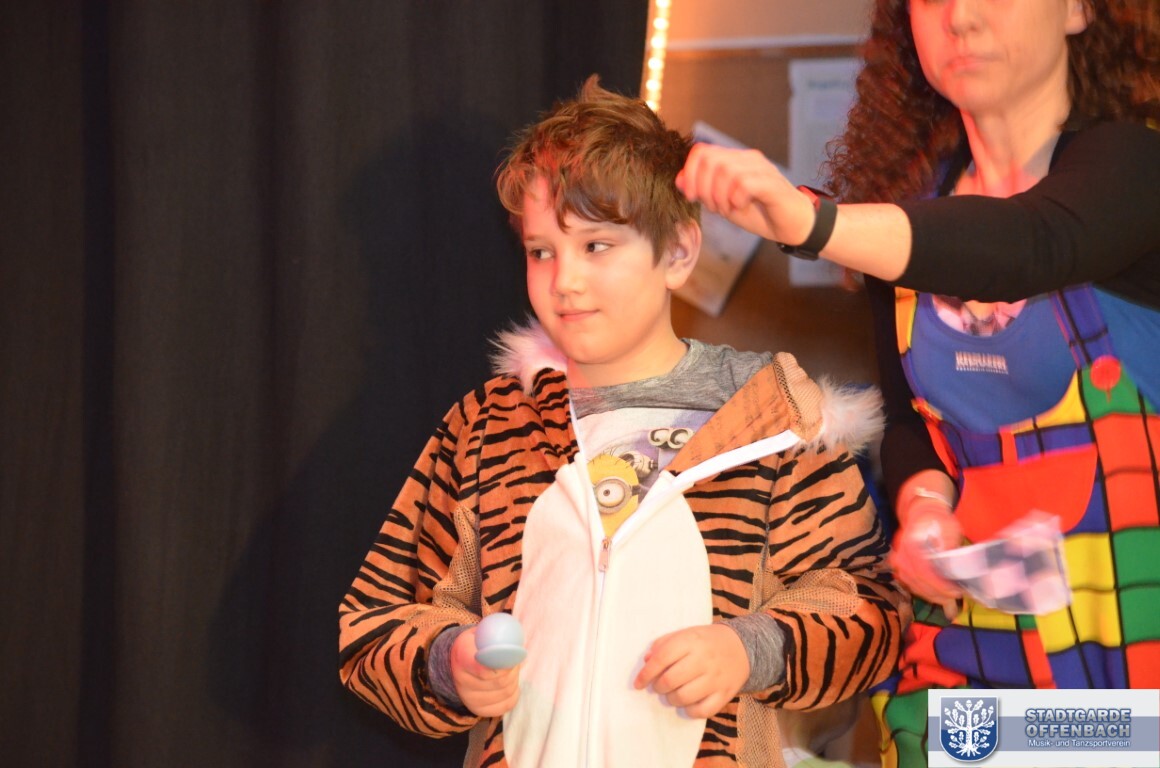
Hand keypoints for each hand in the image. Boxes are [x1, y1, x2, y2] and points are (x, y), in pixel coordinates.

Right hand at [450, 625, 520, 716]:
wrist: (460, 663)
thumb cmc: (477, 644)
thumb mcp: (482, 631)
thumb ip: (496, 633)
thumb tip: (515, 638)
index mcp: (461, 657)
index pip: (484, 669)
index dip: (502, 665)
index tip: (513, 658)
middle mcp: (462, 682)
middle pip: (499, 682)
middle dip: (513, 670)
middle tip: (516, 660)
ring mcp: (470, 699)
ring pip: (505, 692)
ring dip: (515, 680)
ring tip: (511, 670)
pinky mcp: (479, 710)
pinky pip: (506, 704)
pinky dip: (514, 693)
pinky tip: (510, 683)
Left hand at [633, 623, 749, 718]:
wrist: (741, 647)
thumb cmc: (706, 641)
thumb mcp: (685, 634)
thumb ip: (663, 644)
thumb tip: (646, 661)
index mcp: (691, 641)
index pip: (662, 658)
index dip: (646, 673)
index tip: (638, 683)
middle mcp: (704, 660)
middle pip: (670, 680)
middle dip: (658, 687)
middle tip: (658, 686)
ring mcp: (716, 678)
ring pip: (684, 697)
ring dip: (672, 699)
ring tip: (673, 693)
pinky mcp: (725, 694)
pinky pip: (702, 711)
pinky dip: (690, 710)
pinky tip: (688, 703)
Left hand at [677, 143, 812, 245]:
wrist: (791, 225)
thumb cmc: (759, 213)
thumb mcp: (724, 203)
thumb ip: (703, 190)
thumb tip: (679, 179)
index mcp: (734, 160)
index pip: (702, 151)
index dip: (689, 173)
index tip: (690, 196)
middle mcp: (747, 159)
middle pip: (710, 160)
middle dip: (703, 188)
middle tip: (714, 207)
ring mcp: (761, 168)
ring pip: (726, 171)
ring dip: (720, 196)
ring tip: (728, 209)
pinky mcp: (772, 183)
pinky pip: (744, 183)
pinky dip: (736, 198)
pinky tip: (741, 207)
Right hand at [890, 501, 963, 618]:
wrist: (921, 514)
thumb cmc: (938, 521)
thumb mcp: (950, 530)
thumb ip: (950, 549)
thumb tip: (955, 569)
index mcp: (912, 544)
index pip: (923, 571)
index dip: (940, 585)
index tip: (956, 591)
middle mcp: (901, 554)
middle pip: (918, 582)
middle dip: (938, 593)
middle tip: (957, 596)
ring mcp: (898, 561)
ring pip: (913, 586)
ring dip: (932, 595)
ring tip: (949, 598)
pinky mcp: (899, 567)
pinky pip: (910, 584)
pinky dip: (924, 591)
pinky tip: (937, 594)